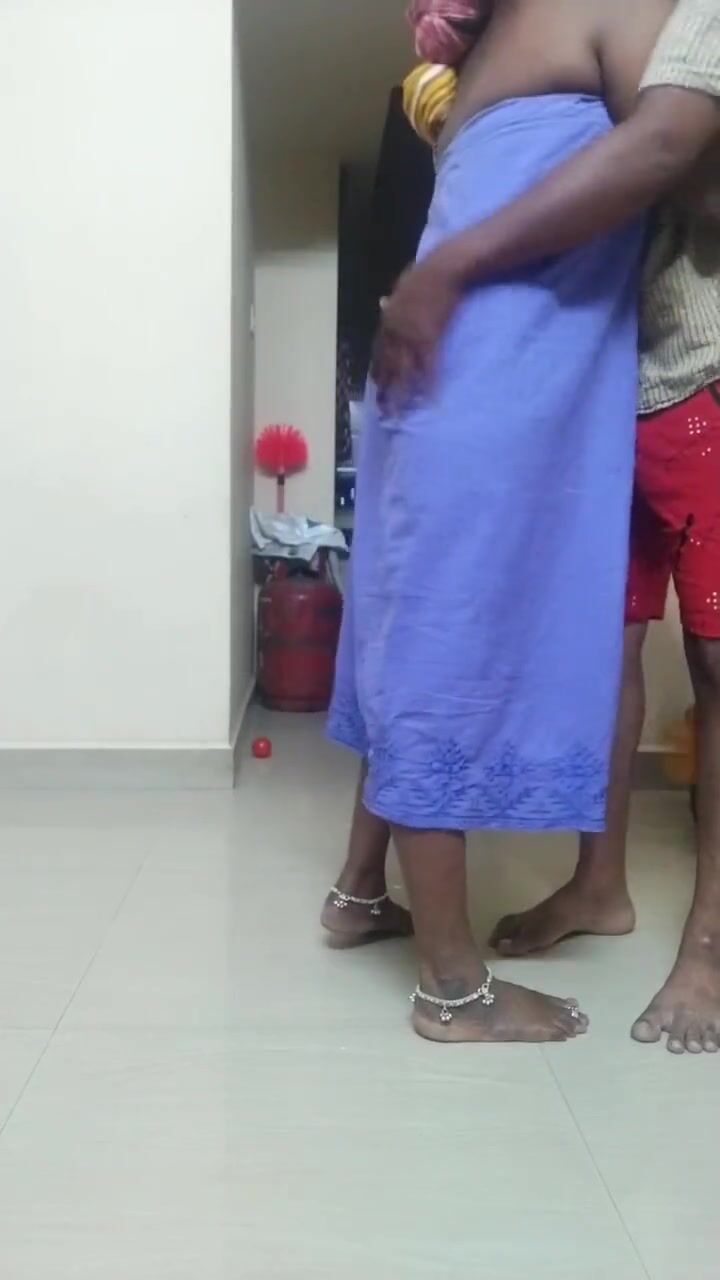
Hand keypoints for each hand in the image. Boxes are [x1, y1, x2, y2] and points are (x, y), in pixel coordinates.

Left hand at [371, 251, 463, 411]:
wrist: (443, 269)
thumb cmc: (425, 273)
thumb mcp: (402, 286)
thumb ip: (394, 300)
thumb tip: (384, 304)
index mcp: (388, 320)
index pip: (379, 349)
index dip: (378, 367)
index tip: (377, 382)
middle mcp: (395, 332)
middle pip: (387, 365)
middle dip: (384, 389)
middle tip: (382, 409)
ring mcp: (411, 338)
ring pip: (403, 372)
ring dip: (400, 395)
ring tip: (398, 414)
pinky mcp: (429, 340)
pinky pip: (427, 367)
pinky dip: (427, 385)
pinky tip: (428, 400)